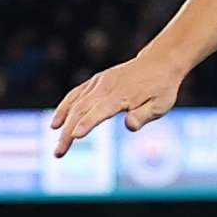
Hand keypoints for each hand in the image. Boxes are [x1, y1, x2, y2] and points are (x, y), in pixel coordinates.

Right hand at [50, 51, 185, 158]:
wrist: (160, 62)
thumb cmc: (161, 88)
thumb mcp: (160, 105)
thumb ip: (143, 116)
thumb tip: (129, 126)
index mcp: (121, 96)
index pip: (99, 111)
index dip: (86, 124)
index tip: (74, 137)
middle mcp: (105, 88)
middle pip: (81, 111)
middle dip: (67, 133)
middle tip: (59, 154)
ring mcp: (98, 83)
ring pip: (74, 104)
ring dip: (63, 125)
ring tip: (58, 147)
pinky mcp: (95, 81)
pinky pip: (74, 95)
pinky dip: (63, 108)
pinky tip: (56, 124)